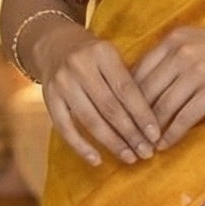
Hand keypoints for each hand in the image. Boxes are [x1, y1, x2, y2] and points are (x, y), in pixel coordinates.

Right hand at [38, 25, 161, 169]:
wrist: (54, 45)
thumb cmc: (94, 57)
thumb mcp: (112, 57)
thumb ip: (129, 81)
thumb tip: (152, 123)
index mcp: (103, 53)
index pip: (127, 89)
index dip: (143, 115)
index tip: (156, 136)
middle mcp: (80, 66)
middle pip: (110, 107)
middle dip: (131, 133)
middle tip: (146, 153)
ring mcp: (62, 83)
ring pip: (90, 120)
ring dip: (112, 143)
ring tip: (129, 158)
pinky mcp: (48, 98)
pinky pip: (65, 128)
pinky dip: (81, 147)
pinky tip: (97, 160)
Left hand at [133, 25, 204, 148]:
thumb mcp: (194, 41)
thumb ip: (169, 57)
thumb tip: (141, 88)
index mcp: (172, 40)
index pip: (138, 71)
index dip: (126, 97)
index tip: (120, 115)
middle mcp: (181, 53)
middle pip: (146, 91)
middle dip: (134, 118)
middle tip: (127, 137)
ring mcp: (197, 71)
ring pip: (163, 106)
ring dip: (151, 130)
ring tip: (144, 144)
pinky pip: (185, 117)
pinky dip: (172, 134)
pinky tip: (165, 145)